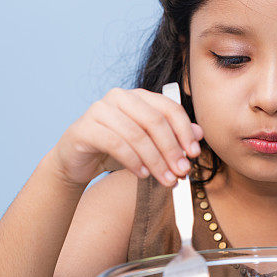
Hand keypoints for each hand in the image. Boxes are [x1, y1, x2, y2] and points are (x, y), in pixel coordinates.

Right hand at [51, 87, 203, 186]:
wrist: (76, 160)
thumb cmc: (116, 150)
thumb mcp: (148, 144)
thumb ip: (173, 136)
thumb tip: (199, 134)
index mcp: (138, 96)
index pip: (169, 108)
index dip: (184, 131)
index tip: (194, 154)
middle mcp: (119, 97)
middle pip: (154, 121)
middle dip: (171, 149)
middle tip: (181, 172)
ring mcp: (99, 110)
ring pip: (137, 134)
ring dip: (156, 160)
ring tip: (166, 180)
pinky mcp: (85, 127)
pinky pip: (116, 144)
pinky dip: (134, 161)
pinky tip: (143, 174)